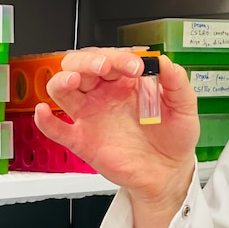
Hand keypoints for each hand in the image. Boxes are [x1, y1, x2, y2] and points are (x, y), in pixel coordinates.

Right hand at [34, 48, 199, 227]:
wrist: (170, 171)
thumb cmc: (174, 135)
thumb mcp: (184, 105)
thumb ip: (176, 82)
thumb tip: (163, 61)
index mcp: (126, 81)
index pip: (111, 57)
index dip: (119, 57)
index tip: (136, 66)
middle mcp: (104, 94)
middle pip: (79, 66)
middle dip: (88, 61)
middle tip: (105, 67)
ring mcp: (91, 116)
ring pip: (62, 90)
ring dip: (63, 79)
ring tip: (74, 79)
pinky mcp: (83, 141)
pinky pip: (57, 129)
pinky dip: (45, 120)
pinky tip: (44, 111)